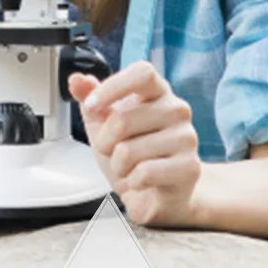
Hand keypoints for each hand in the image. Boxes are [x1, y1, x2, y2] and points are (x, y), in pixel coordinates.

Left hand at [67, 60, 201, 226]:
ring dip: (119, 166)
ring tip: (131, 168)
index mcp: (157, 92)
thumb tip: (76, 80)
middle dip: (104, 143)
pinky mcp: (190, 167)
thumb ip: (90, 99)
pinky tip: (142, 181)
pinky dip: (132, 181)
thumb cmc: (133, 155)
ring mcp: (186, 138)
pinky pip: (144, 173)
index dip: (112, 87)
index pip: (141, 73)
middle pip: (122, 120)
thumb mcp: (103, 125)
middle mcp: (176, 110)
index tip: (91, 107)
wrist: (155, 194)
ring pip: (129, 151)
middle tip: (114, 152)